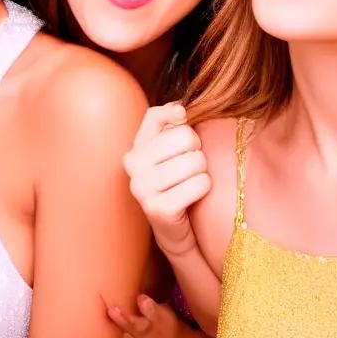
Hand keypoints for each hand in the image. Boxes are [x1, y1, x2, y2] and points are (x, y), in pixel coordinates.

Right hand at [123, 102, 209, 255]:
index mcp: (134, 148)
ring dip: (202, 172)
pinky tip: (192, 197)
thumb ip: (168, 122)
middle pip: (186, 137)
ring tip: (190, 183)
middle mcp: (132, 165)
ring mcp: (143, 188)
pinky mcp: (159, 209)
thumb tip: (179, 109)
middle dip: (197, 151)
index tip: (185, 135)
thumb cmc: (176, 183)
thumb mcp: (168, 151)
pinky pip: (199, 184)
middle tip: (190, 168)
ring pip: (195, 162)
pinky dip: (204, 189)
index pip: (157, 115)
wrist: (175, 228)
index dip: (180, 122)